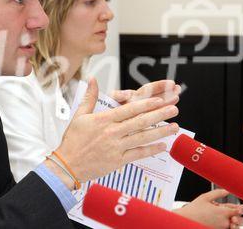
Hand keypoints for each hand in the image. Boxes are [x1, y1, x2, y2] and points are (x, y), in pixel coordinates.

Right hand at [51, 78, 178, 185]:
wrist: (67, 164)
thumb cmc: (72, 139)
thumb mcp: (79, 115)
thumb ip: (89, 97)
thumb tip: (92, 79)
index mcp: (103, 120)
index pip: (128, 109)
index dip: (145, 104)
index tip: (159, 100)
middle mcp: (111, 132)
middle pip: (140, 122)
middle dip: (159, 114)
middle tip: (174, 109)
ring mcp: (116, 147)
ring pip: (143, 137)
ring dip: (161, 132)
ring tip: (175, 126)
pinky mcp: (118, 161)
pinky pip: (138, 154)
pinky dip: (151, 150)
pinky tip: (163, 146)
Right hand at [173, 189, 242, 228]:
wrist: (186, 220)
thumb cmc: (193, 210)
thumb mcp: (204, 197)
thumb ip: (217, 193)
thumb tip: (226, 190)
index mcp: (222, 212)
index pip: (238, 210)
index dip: (238, 208)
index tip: (237, 206)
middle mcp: (224, 221)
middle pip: (238, 220)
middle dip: (236, 216)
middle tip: (230, 212)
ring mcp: (221, 227)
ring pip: (232, 225)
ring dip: (231, 221)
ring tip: (222, 216)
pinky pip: (225, 228)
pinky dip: (224, 224)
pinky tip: (216, 219)